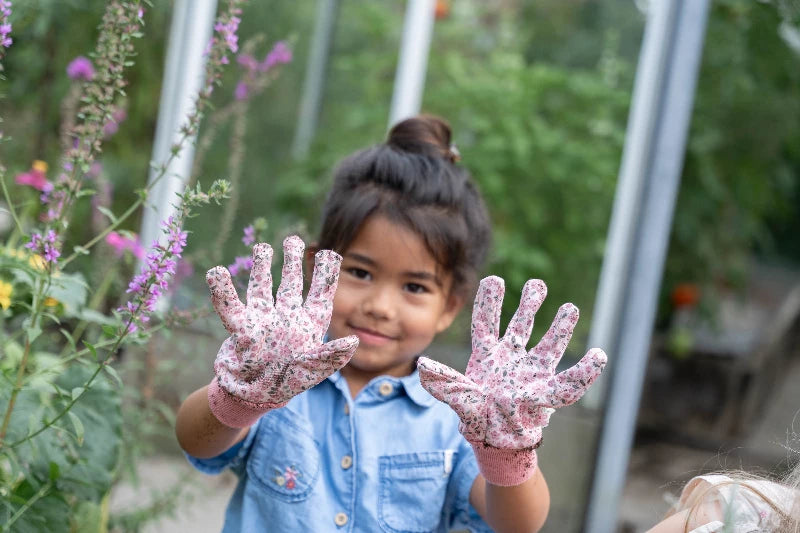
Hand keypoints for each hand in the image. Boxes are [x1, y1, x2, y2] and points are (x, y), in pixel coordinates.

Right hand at [206, 236, 358, 427]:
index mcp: (308, 327)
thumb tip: (353, 342)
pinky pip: (230, 306)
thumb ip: (330, 356)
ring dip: (262, 268)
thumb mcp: (313, 371)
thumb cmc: (287, 385)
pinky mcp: (241, 328)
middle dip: (292, 262)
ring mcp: (263, 321)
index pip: (320, 296)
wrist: (253, 399)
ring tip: (263, 247)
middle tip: (292, 239)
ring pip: (263, 288)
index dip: (325, 275)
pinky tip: (216, 272)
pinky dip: (222, 290)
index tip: (329, 253)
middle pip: (291, 285)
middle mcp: (286, 319)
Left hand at [417, 276, 605, 484]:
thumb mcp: (460, 399)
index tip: (495, 279)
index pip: (487, 323)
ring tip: (570, 308)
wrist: (497, 442)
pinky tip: (598, 357)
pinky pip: (568, 382)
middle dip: (529, 305)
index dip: (490, 302)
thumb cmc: (477, 419)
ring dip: (560, 327)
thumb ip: (446, 384)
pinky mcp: (546, 390)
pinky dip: (584, 372)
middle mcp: (510, 359)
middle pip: (521, 326)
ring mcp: (530, 372)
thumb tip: (423, 367)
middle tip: (538, 283)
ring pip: (547, 344)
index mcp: (487, 356)